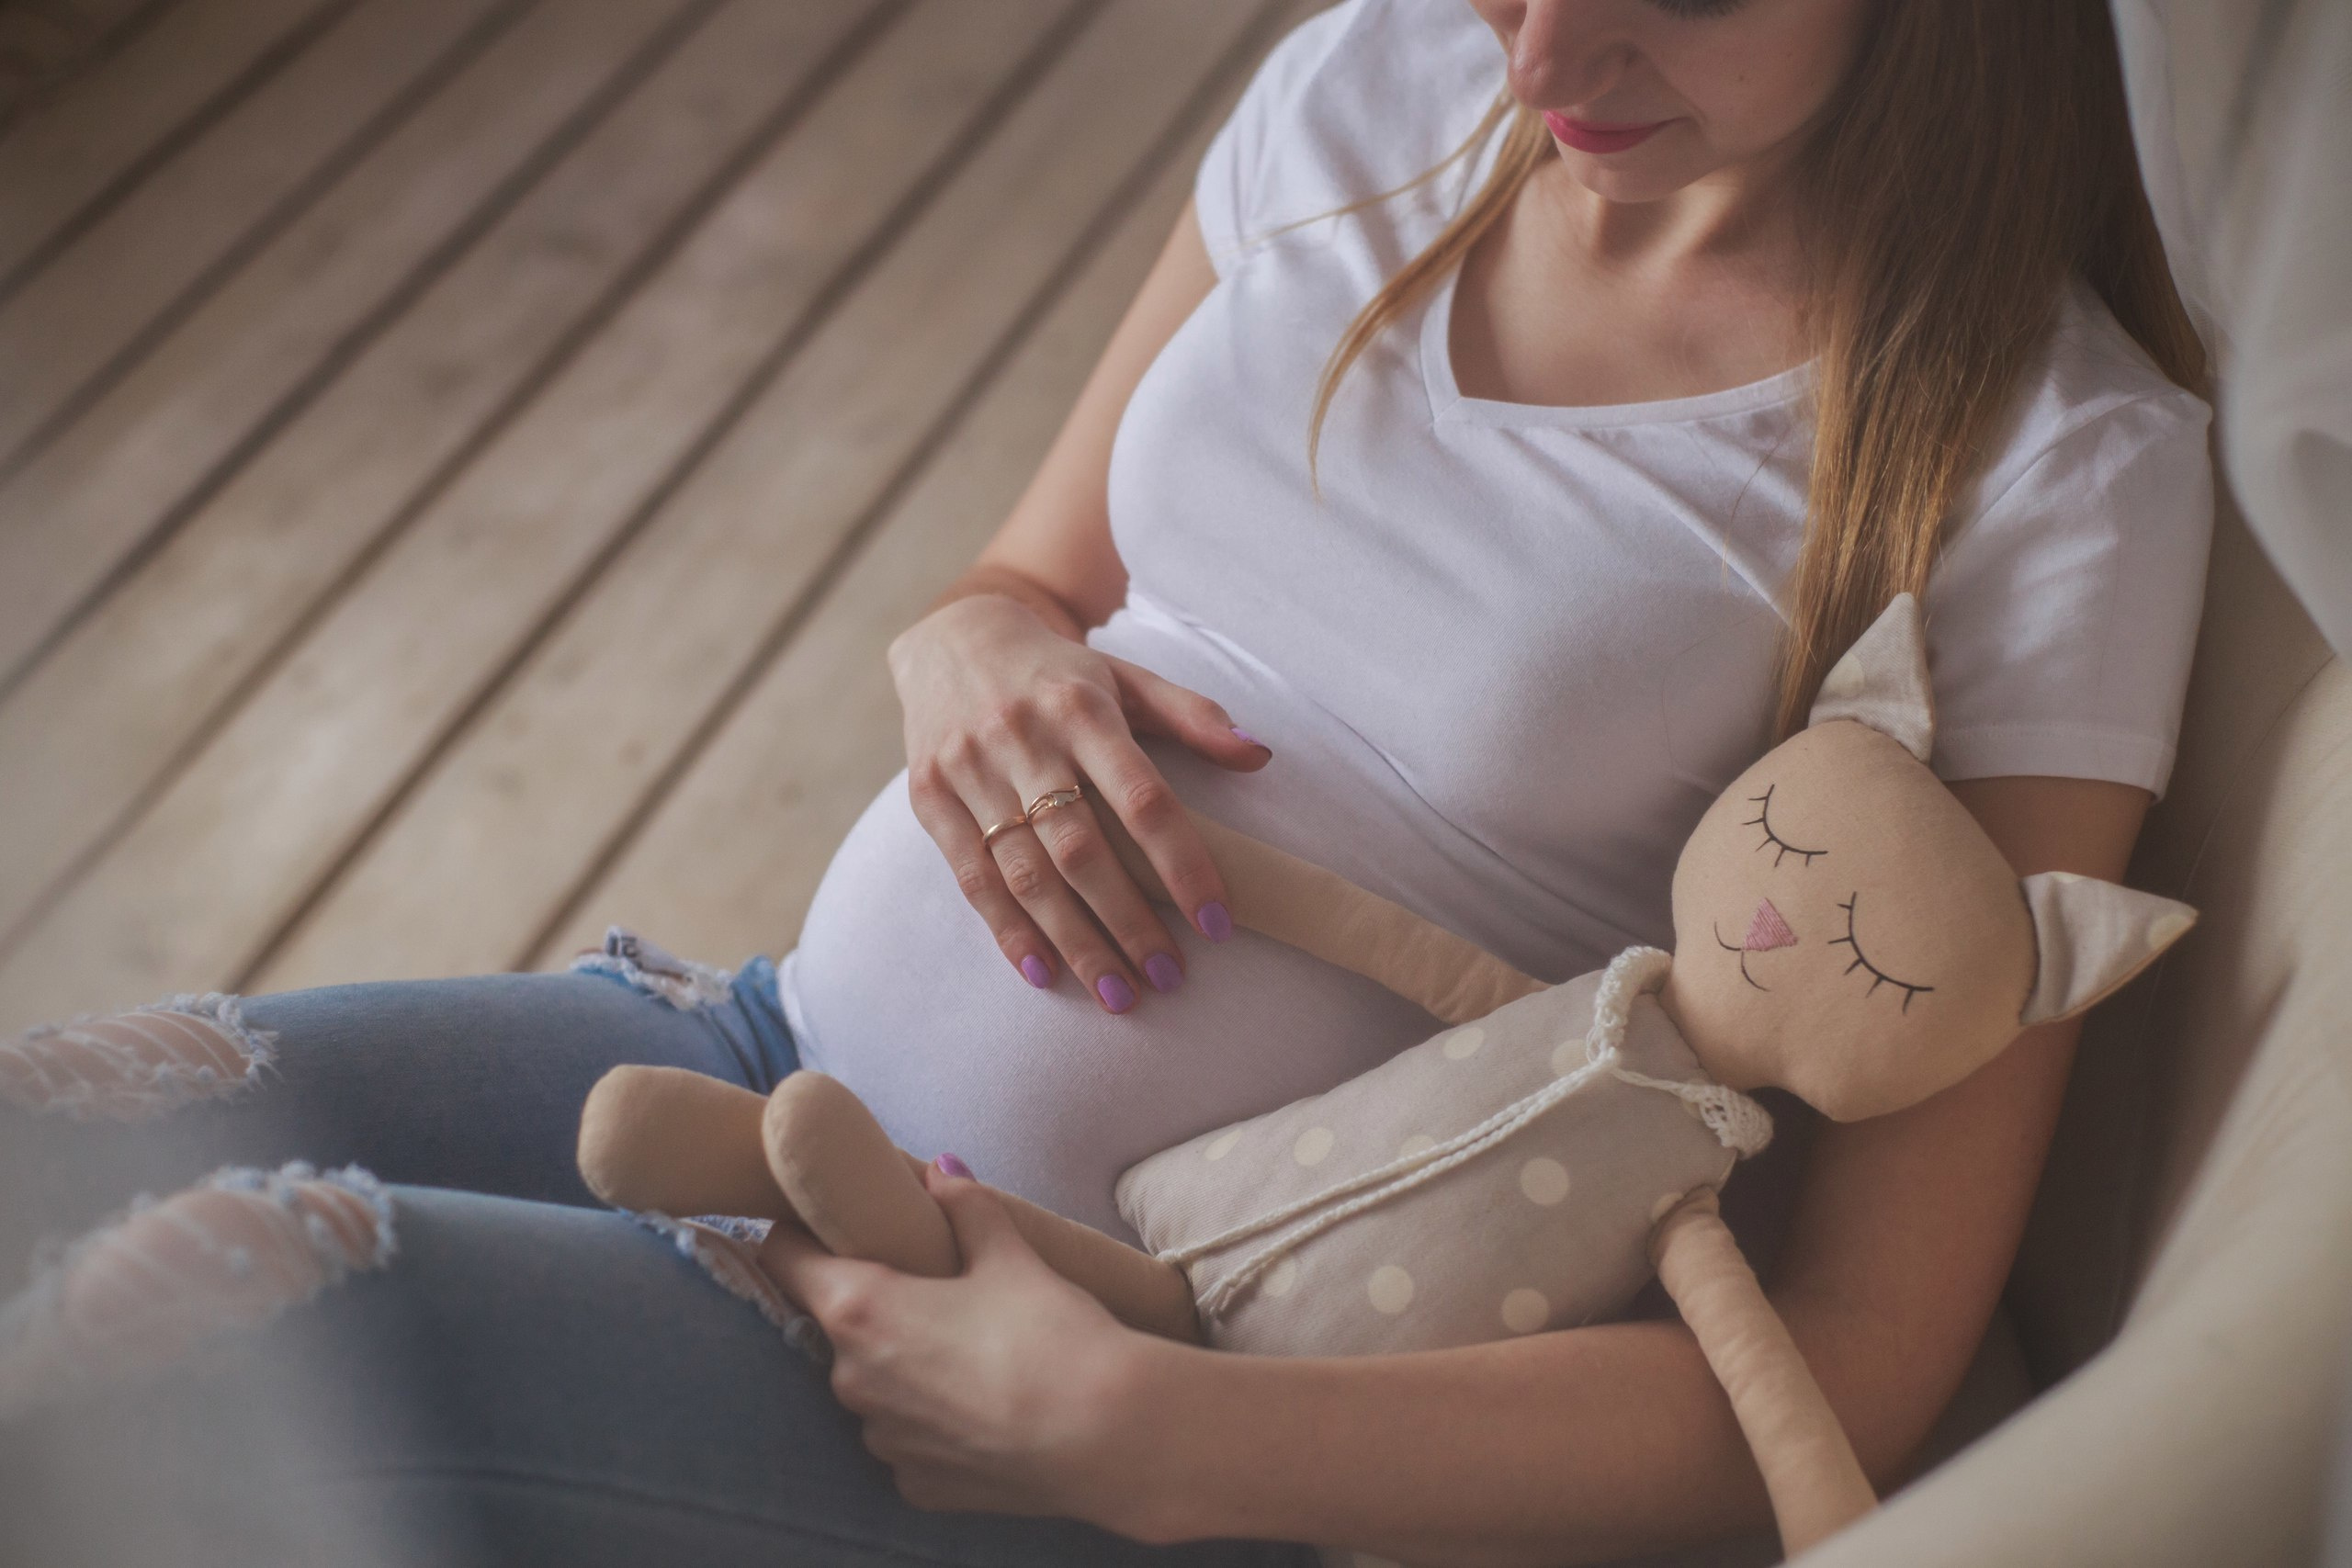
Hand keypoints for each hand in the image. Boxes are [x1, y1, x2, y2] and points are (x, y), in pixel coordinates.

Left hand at [758, 1162, 1169, 1533]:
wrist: (1105, 1435)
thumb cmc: (1048, 1333)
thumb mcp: (1010, 1255)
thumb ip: (966, 1206)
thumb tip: (941, 1171)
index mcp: (858, 1309)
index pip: (782, 1257)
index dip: (799, 1233)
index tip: (827, 1223)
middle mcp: (851, 1380)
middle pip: (835, 1326)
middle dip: (871, 1305)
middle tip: (926, 1287)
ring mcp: (880, 1440)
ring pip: (873, 1387)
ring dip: (900, 1367)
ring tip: (965, 1353)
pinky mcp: (915, 1485)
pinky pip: (907, 1440)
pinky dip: (931, 1422)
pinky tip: (982, 1408)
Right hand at [887, 592, 1269, 1011]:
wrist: (954, 637)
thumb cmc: (1061, 675)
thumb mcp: (1128, 679)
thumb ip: (1194, 717)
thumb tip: (1261, 757)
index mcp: (1082, 710)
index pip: (1142, 799)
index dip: (1183, 864)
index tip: (1218, 922)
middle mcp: (1023, 740)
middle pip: (1082, 849)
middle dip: (1129, 922)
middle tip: (1170, 977)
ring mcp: (970, 770)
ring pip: (1027, 873)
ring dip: (1075, 941)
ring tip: (1120, 993)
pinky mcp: (931, 797)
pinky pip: (972, 876)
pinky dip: (1008, 930)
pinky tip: (1043, 973)